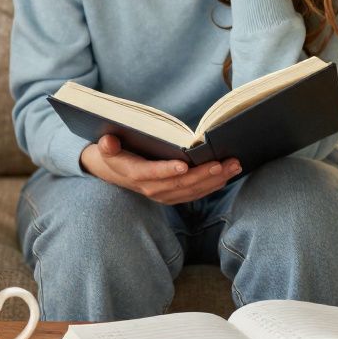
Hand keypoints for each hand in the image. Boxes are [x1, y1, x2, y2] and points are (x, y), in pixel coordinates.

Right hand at [80, 134, 240, 204]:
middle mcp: (149, 189)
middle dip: (204, 174)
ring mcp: (162, 195)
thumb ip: (106, 145)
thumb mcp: (104, 147)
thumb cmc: (113, 153)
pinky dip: (211, 186)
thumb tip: (107, 142)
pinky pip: (194, 194)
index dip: (166, 170)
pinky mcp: (172, 196)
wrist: (112, 172)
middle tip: (225, 162)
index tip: (184, 165)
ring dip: (214, 180)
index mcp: (133, 174)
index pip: (150, 174)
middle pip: (179, 184)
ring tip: (233, 165)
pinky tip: (227, 174)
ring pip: (191, 191)